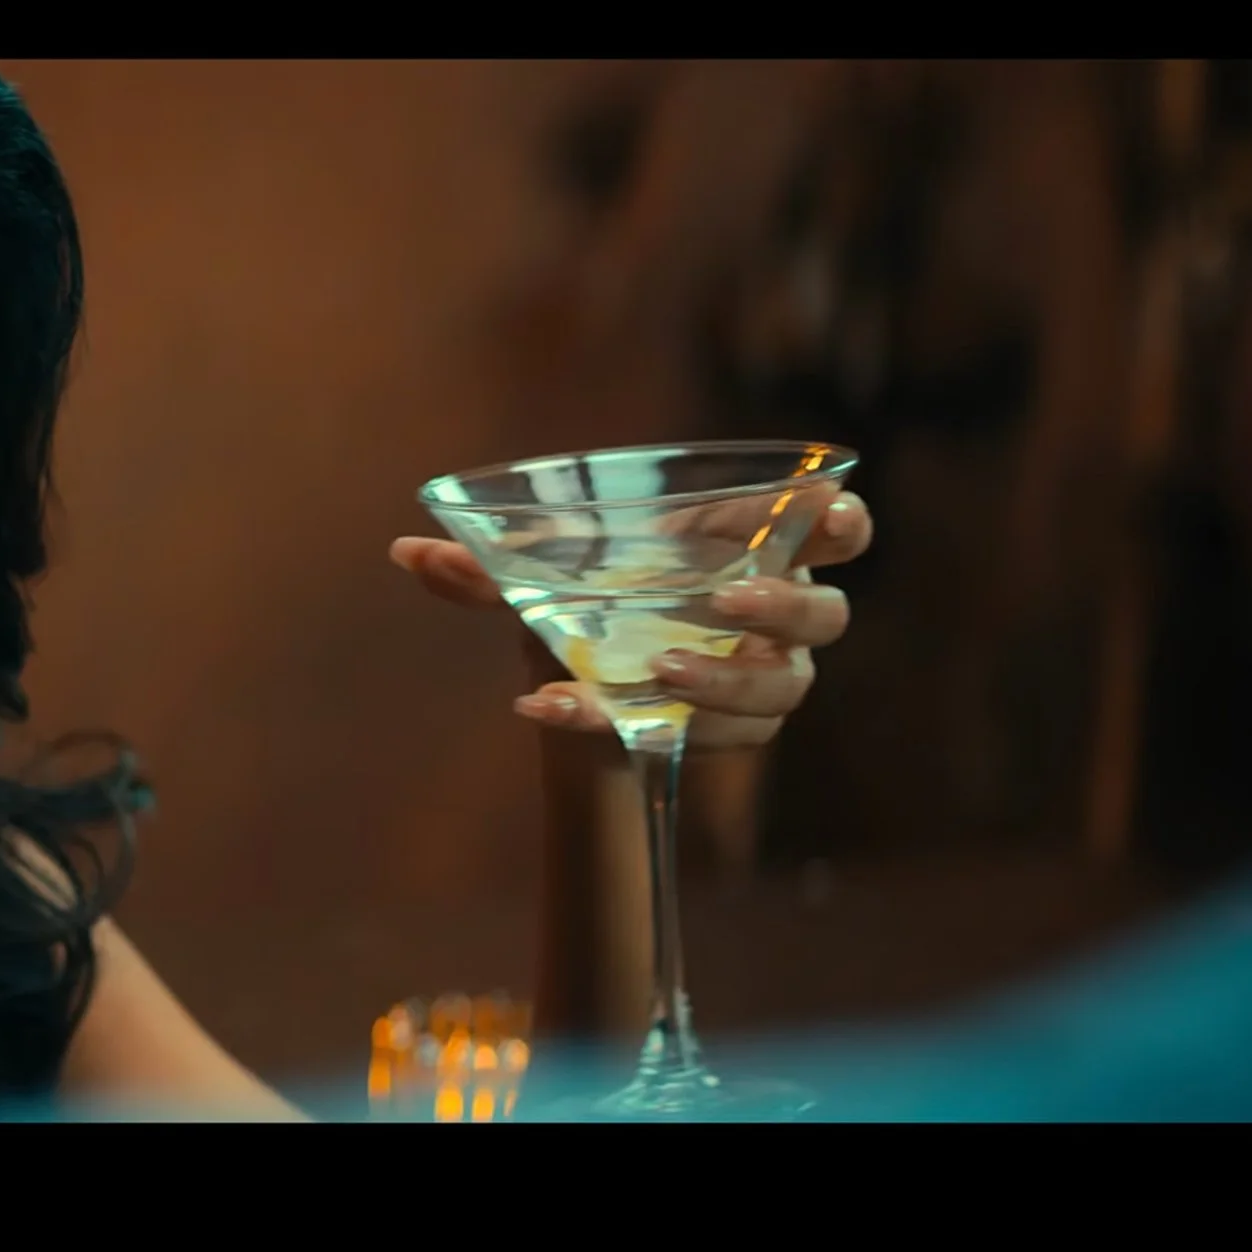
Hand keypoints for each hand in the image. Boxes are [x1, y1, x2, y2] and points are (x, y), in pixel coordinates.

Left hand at [389, 493, 874, 750]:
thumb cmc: (583, 600)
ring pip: (780, 689)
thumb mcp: (540, 576)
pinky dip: (639, 723)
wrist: (575, 681)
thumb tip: (406, 551)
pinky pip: (715, 741)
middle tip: (720, 605)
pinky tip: (564, 710)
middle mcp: (776, 615)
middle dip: (780, 608)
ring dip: (721, 682)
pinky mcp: (734, 733)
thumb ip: (487, 566)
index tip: (826, 510)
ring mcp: (764, 678)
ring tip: (653, 670)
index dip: (844, 520)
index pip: (839, 528)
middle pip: (824, 615)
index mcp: (751, 547)